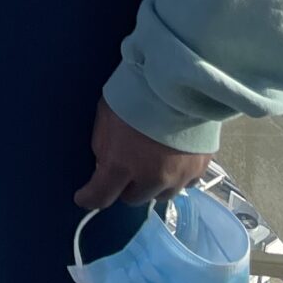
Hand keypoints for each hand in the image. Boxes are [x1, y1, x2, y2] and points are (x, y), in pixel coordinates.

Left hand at [75, 100, 210, 209]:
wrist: (178, 83)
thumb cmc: (135, 94)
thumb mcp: (105, 116)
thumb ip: (103, 147)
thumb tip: (104, 165)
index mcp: (121, 164)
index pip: (101, 196)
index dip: (89, 199)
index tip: (84, 197)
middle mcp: (150, 178)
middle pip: (132, 198)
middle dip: (124, 186)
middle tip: (124, 170)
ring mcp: (177, 177)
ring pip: (159, 195)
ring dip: (150, 185)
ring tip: (150, 165)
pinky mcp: (199, 171)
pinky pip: (183, 185)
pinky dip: (174, 178)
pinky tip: (172, 162)